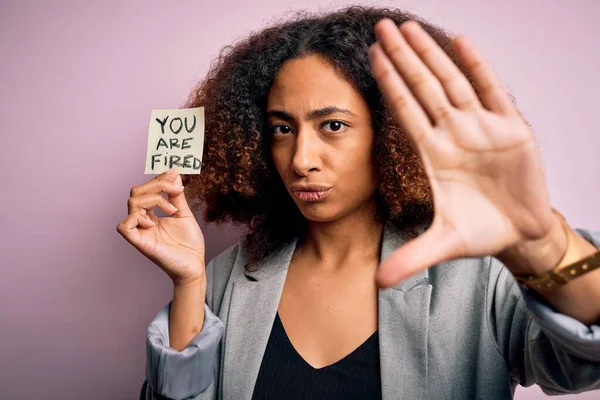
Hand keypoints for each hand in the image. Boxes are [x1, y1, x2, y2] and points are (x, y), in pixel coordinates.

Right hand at [117, 168, 205, 284]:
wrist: (195, 266)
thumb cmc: (189, 244)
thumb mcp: (184, 214)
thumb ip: (177, 196)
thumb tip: (174, 174)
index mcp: (152, 214)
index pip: (146, 190)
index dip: (158, 178)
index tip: (174, 173)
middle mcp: (143, 221)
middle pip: (135, 193)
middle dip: (156, 185)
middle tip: (176, 190)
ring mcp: (141, 231)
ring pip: (132, 203)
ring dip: (154, 199)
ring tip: (172, 210)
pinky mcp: (140, 243)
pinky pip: (125, 226)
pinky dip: (138, 218)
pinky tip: (154, 222)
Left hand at [369, 18, 556, 287]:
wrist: (519, 233)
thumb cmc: (481, 230)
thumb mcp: (443, 244)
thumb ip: (411, 258)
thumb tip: (378, 283)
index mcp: (433, 153)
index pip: (405, 110)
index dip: (389, 83)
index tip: (370, 57)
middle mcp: (453, 133)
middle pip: (422, 86)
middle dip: (402, 57)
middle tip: (380, 27)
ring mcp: (482, 127)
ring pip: (452, 82)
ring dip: (432, 55)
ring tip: (409, 27)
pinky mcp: (511, 129)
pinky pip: (493, 92)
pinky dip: (478, 69)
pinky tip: (461, 43)